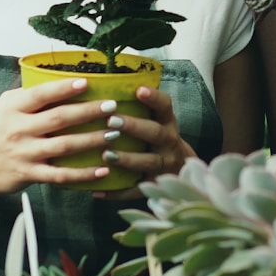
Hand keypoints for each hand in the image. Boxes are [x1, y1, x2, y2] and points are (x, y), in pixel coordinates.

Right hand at [0, 77, 124, 195]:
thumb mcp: (5, 107)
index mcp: (13, 108)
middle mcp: (19, 129)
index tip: (87, 82)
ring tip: (114, 134)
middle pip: (59, 118)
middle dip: (89, 111)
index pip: (41, 94)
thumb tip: (63, 81)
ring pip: (65, 145)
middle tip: (112, 107)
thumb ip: (29, 95)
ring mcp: (25, 153)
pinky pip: (61, 175)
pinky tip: (103, 169)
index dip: (64, 88)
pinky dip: (84, 174)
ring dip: (92, 140)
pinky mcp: (29, 175)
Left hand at [92, 85, 195, 200]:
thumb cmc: (155, 136)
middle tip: (112, 120)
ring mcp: (164, 165)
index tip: (138, 90)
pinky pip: (136, 190)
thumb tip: (101, 83)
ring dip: (127, 159)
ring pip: (148, 162)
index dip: (153, 98)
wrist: (178, 168)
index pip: (165, 106)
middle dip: (134, 127)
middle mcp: (169, 142)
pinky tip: (96, 191)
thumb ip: (137, 106)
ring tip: (107, 154)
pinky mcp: (154, 185)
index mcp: (167, 122)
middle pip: (155, 133)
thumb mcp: (155, 119)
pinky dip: (117, 192)